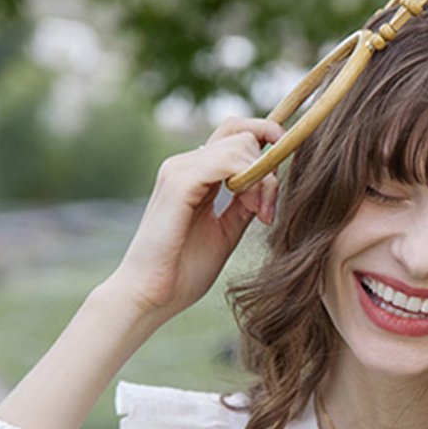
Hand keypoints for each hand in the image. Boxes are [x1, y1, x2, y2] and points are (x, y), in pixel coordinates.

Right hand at [108, 118, 283, 322]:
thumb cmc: (182, 271)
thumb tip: (267, 187)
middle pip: (240, 132)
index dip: (265, 146)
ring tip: (261, 215)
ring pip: (240, 144)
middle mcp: (184, 165)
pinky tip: (252, 211)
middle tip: (266, 210)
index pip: (233, 134)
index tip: (277, 185)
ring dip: (263, 178)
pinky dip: (251, 180)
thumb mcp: (225, 232)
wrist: (149, 296)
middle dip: (267, 165)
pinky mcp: (179, 183)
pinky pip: (228, 160)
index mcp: (194, 175)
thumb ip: (242, 206)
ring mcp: (179, 170)